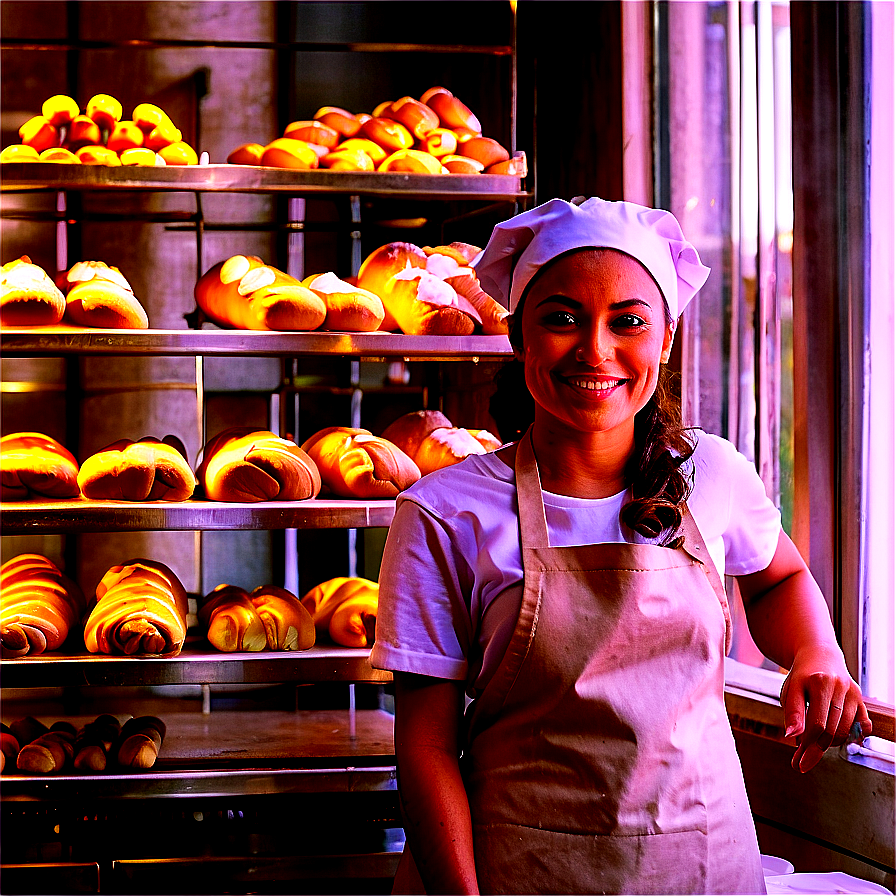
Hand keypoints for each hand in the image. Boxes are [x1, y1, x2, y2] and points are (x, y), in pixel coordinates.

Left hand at [780, 643, 872, 772]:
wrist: (819, 656)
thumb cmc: (801, 677)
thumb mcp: (790, 690)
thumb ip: (792, 713)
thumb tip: (792, 737)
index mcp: (818, 682)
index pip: (816, 724)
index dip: (806, 747)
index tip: (797, 764)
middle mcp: (839, 686)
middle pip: (831, 730)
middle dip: (815, 750)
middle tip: (802, 761)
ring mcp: (853, 693)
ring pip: (845, 731)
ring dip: (828, 744)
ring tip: (812, 743)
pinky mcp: (861, 698)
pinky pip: (862, 725)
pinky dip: (851, 737)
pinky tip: (837, 740)